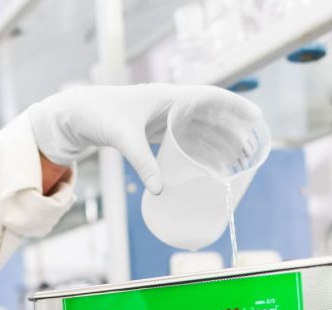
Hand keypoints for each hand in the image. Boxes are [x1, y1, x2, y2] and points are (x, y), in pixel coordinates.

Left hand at [28, 83, 258, 194]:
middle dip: (232, 131)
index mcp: (168, 96)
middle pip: (210, 116)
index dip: (235, 106)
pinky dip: (199, 147)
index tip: (255, 118)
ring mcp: (163, 116)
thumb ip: (142, 164)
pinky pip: (184, 136)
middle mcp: (169, 103)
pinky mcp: (154, 128)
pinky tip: (207, 163)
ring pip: (198, 127)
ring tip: (236, 160)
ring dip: (218, 141)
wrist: (76, 113)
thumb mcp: (123, 138)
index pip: (210, 97)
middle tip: (249, 151)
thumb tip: (161, 192)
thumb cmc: (99, 116)